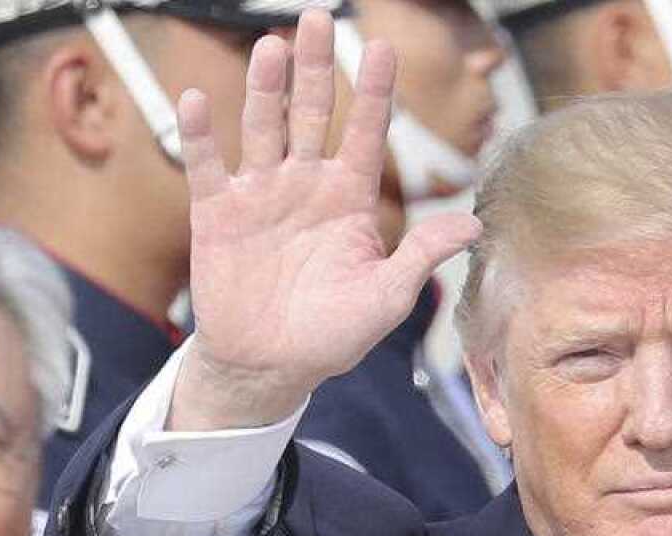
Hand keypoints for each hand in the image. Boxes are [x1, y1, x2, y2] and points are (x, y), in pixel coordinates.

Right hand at [169, 11, 479, 430]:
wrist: (271, 366)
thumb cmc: (334, 335)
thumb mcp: (388, 296)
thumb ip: (423, 255)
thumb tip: (475, 225)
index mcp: (349, 199)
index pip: (365, 133)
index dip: (374, 92)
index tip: (382, 47)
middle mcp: (306, 185)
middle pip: (313, 114)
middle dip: (317, 67)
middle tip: (317, 17)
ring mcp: (260, 194)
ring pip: (263, 127)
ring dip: (265, 87)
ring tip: (271, 46)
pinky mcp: (217, 213)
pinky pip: (206, 165)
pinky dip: (200, 134)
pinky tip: (196, 98)